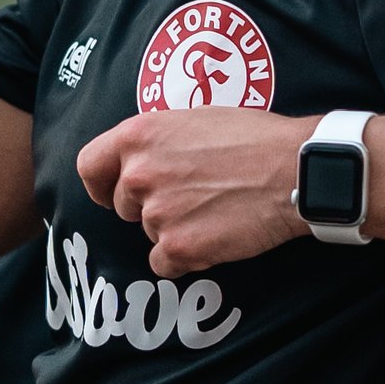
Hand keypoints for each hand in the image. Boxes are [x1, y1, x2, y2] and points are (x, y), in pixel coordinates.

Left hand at [76, 108, 311, 273]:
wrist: (295, 170)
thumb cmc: (255, 138)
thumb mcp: (194, 118)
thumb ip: (158, 141)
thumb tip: (140, 160)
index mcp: (138, 135)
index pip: (89, 166)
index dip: (102, 184)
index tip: (114, 193)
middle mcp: (138, 174)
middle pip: (125, 206)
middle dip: (151, 207)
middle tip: (193, 197)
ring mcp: (156, 213)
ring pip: (150, 234)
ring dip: (176, 230)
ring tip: (216, 211)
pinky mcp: (179, 247)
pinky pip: (165, 264)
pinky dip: (187, 258)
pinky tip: (216, 237)